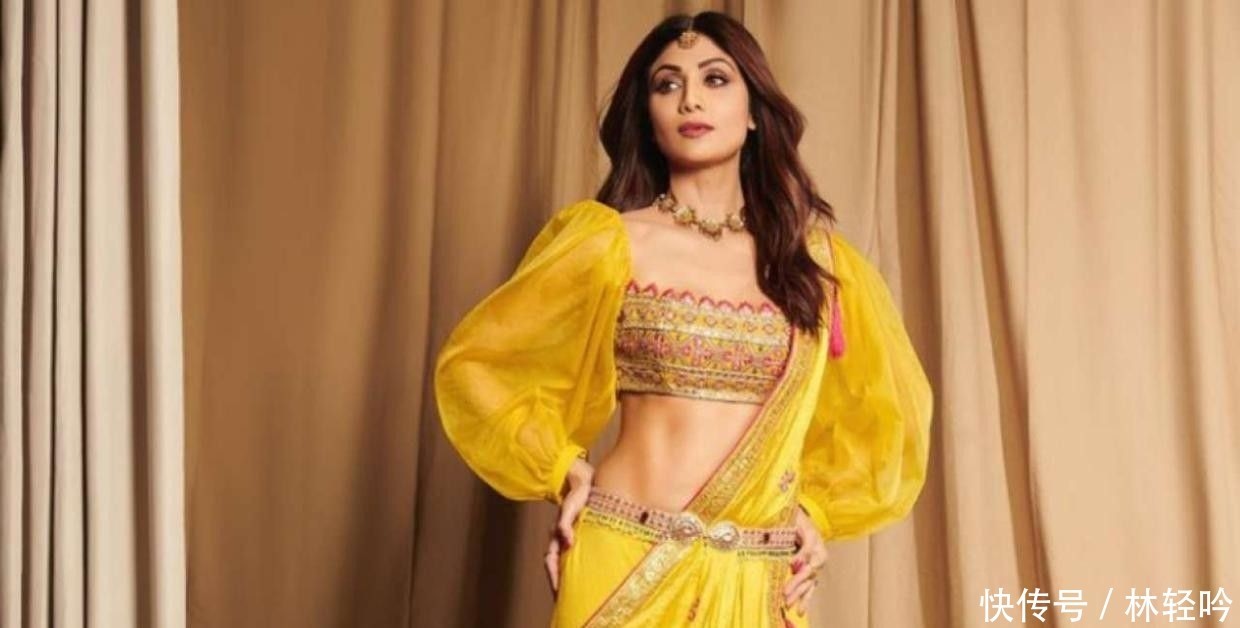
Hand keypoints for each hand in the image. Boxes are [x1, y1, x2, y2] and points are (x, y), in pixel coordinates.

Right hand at [544, 459, 593, 596]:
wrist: (584, 482)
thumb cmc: (577, 495)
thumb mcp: (571, 507)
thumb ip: (565, 523)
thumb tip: (567, 541)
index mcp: (559, 534)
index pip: (551, 560)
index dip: (554, 576)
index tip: (558, 590)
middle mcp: (563, 539)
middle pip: (557, 565)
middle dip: (558, 583)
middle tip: (563, 599)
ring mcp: (571, 538)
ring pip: (567, 562)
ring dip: (567, 577)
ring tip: (573, 593)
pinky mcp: (581, 535)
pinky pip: (576, 555)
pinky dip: (577, 567)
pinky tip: (585, 576)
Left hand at [783, 504, 828, 614]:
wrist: (797, 516)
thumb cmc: (796, 518)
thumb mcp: (799, 523)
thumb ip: (801, 545)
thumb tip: (795, 564)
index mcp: (817, 544)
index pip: (809, 559)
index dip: (800, 566)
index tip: (790, 569)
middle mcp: (819, 557)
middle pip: (809, 575)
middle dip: (797, 586)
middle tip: (786, 595)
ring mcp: (815, 566)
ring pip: (810, 584)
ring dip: (801, 596)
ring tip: (796, 610)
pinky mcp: (809, 572)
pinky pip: (808, 587)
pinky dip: (804, 598)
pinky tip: (800, 610)